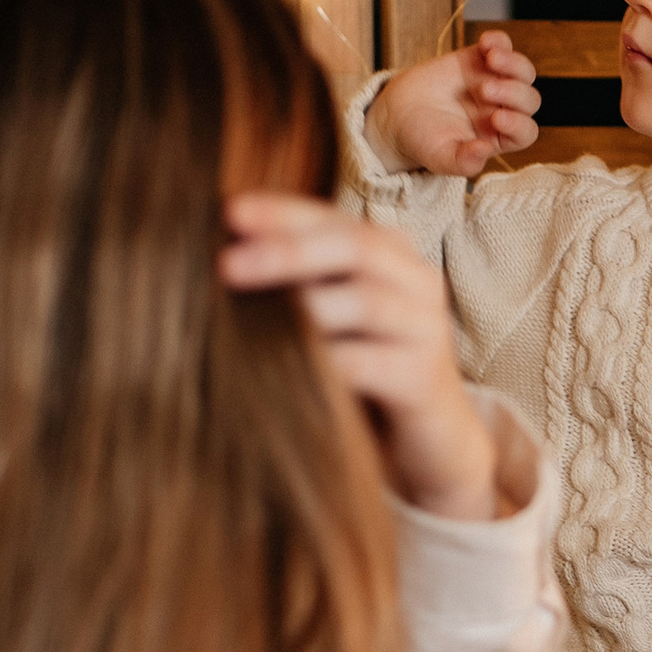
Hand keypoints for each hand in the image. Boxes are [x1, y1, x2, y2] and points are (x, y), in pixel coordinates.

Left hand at [219, 193, 497, 520]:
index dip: (283, 213)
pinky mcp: (422, 379)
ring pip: (366, 302)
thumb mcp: (332, 317)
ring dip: (304, 308)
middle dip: (287, 253)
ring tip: (251, 316)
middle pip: (354, 248)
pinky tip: (283, 367)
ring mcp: (426, 328)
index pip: (333, 219)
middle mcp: (416, 280)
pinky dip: (326, 362)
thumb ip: (297, 284)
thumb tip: (220, 259)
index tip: (229, 212)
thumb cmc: (366, 367)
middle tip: (228, 265)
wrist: (431, 439)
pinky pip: (370, 363)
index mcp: (390, 253)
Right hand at [367, 31, 540, 177]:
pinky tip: (485, 42)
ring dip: (513, 63)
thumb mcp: (440, 157)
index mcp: (499, 138)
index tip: (496, 119)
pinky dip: (499, 41)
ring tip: (491, 59)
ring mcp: (495, 82)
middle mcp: (503, 110)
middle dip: (513, 93)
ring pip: (522, 71)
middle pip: (529, 100)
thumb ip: (463, 162)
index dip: (518, 125)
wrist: (399, 113)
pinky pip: (502, 46)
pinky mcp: (479, 59)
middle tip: (484, 90)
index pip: (524, 133)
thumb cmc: (423, 140)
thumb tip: (486, 150)